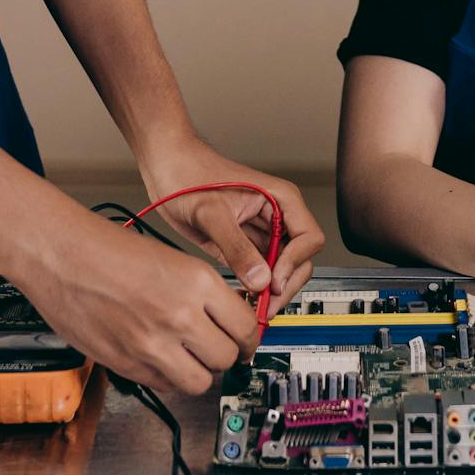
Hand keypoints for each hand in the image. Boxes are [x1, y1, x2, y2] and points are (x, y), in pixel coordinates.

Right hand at [13, 201, 259, 396]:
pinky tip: (161, 357)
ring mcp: (152, 345)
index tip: (246, 338)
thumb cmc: (109, 250)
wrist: (62, 256)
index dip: (249, 336)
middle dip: (226, 353)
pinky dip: (169, 377)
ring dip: (200, 371)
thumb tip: (229, 321)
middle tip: (217, 345)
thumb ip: (204, 293)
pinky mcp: (127, 364)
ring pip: (200, 381)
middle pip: (227, 357)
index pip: (245, 326)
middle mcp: (179, 316)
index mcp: (196, 282)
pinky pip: (165, 387)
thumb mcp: (174, 258)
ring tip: (190, 355)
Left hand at [138, 136, 323, 305]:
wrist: (166, 169)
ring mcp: (259, 234)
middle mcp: (275, 218)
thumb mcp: (211, 211)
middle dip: (285, 284)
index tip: (273, 280)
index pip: (309, 237)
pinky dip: (254, 288)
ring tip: (251, 306)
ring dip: (269, 291)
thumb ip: (236, 246)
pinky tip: (241, 297)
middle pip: (300, 260)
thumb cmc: (189, 172)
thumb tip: (260, 279)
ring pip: (280, 271)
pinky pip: (258, 273)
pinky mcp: (242, 247)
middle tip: (264, 305)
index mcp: (280, 199)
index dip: (295, 262)